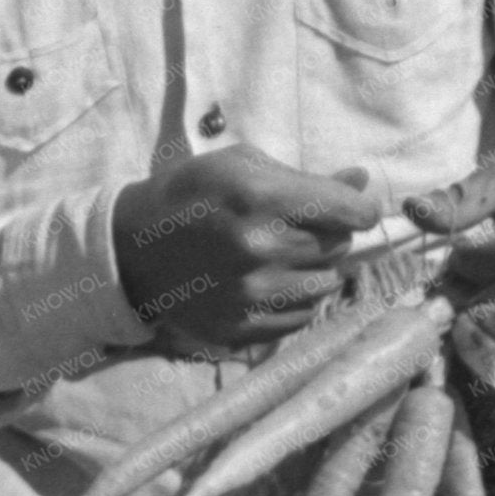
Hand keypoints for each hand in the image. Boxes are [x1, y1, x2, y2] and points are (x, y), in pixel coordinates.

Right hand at [111, 148, 382, 352]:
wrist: (132, 250)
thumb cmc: (191, 194)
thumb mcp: (243, 166)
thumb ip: (307, 177)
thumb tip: (362, 182)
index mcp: (259, 198)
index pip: (351, 213)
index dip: (359, 209)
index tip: (352, 209)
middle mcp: (259, 249)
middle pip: (339, 247)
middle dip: (329, 234)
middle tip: (297, 227)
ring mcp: (251, 295)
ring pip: (326, 284)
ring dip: (314, 269)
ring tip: (282, 256)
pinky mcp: (242, 329)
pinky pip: (302, 317)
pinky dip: (296, 299)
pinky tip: (269, 282)